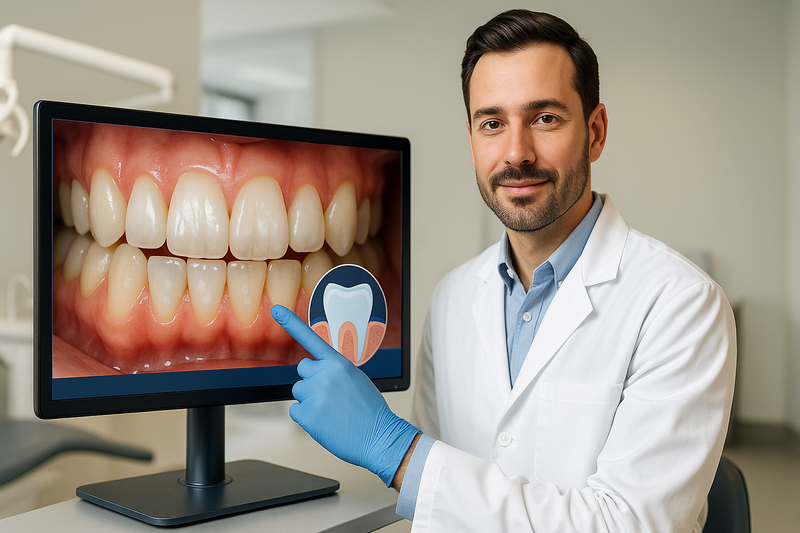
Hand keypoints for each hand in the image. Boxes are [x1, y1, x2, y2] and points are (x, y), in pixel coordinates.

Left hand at [271, 305, 419, 486]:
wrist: (379, 437)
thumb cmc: (371, 411)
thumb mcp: (357, 380)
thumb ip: (335, 372)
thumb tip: (317, 374)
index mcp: (338, 363)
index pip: (310, 338)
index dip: (291, 322)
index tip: (275, 309)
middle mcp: (323, 374)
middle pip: (302, 370)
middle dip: (311, 380)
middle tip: (330, 396)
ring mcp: (313, 394)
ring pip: (299, 392)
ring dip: (310, 401)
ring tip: (332, 412)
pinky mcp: (306, 414)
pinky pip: (296, 411)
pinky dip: (307, 418)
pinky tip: (325, 422)